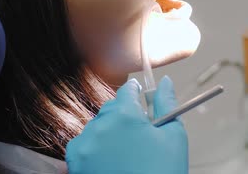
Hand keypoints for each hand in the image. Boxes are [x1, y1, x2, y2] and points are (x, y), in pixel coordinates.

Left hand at [66, 76, 187, 173]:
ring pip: (96, 127)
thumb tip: (165, 82)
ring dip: (108, 134)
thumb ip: (167, 104)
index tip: (140, 102)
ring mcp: (83, 146)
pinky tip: (112, 165)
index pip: (127, 91)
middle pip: (110, 109)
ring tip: (126, 156)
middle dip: (123, 118)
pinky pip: (84, 146)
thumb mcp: (173, 138)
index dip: (137, 95)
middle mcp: (99, 126)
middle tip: (139, 138)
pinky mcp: (74, 164)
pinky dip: (94, 151)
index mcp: (124, 115)